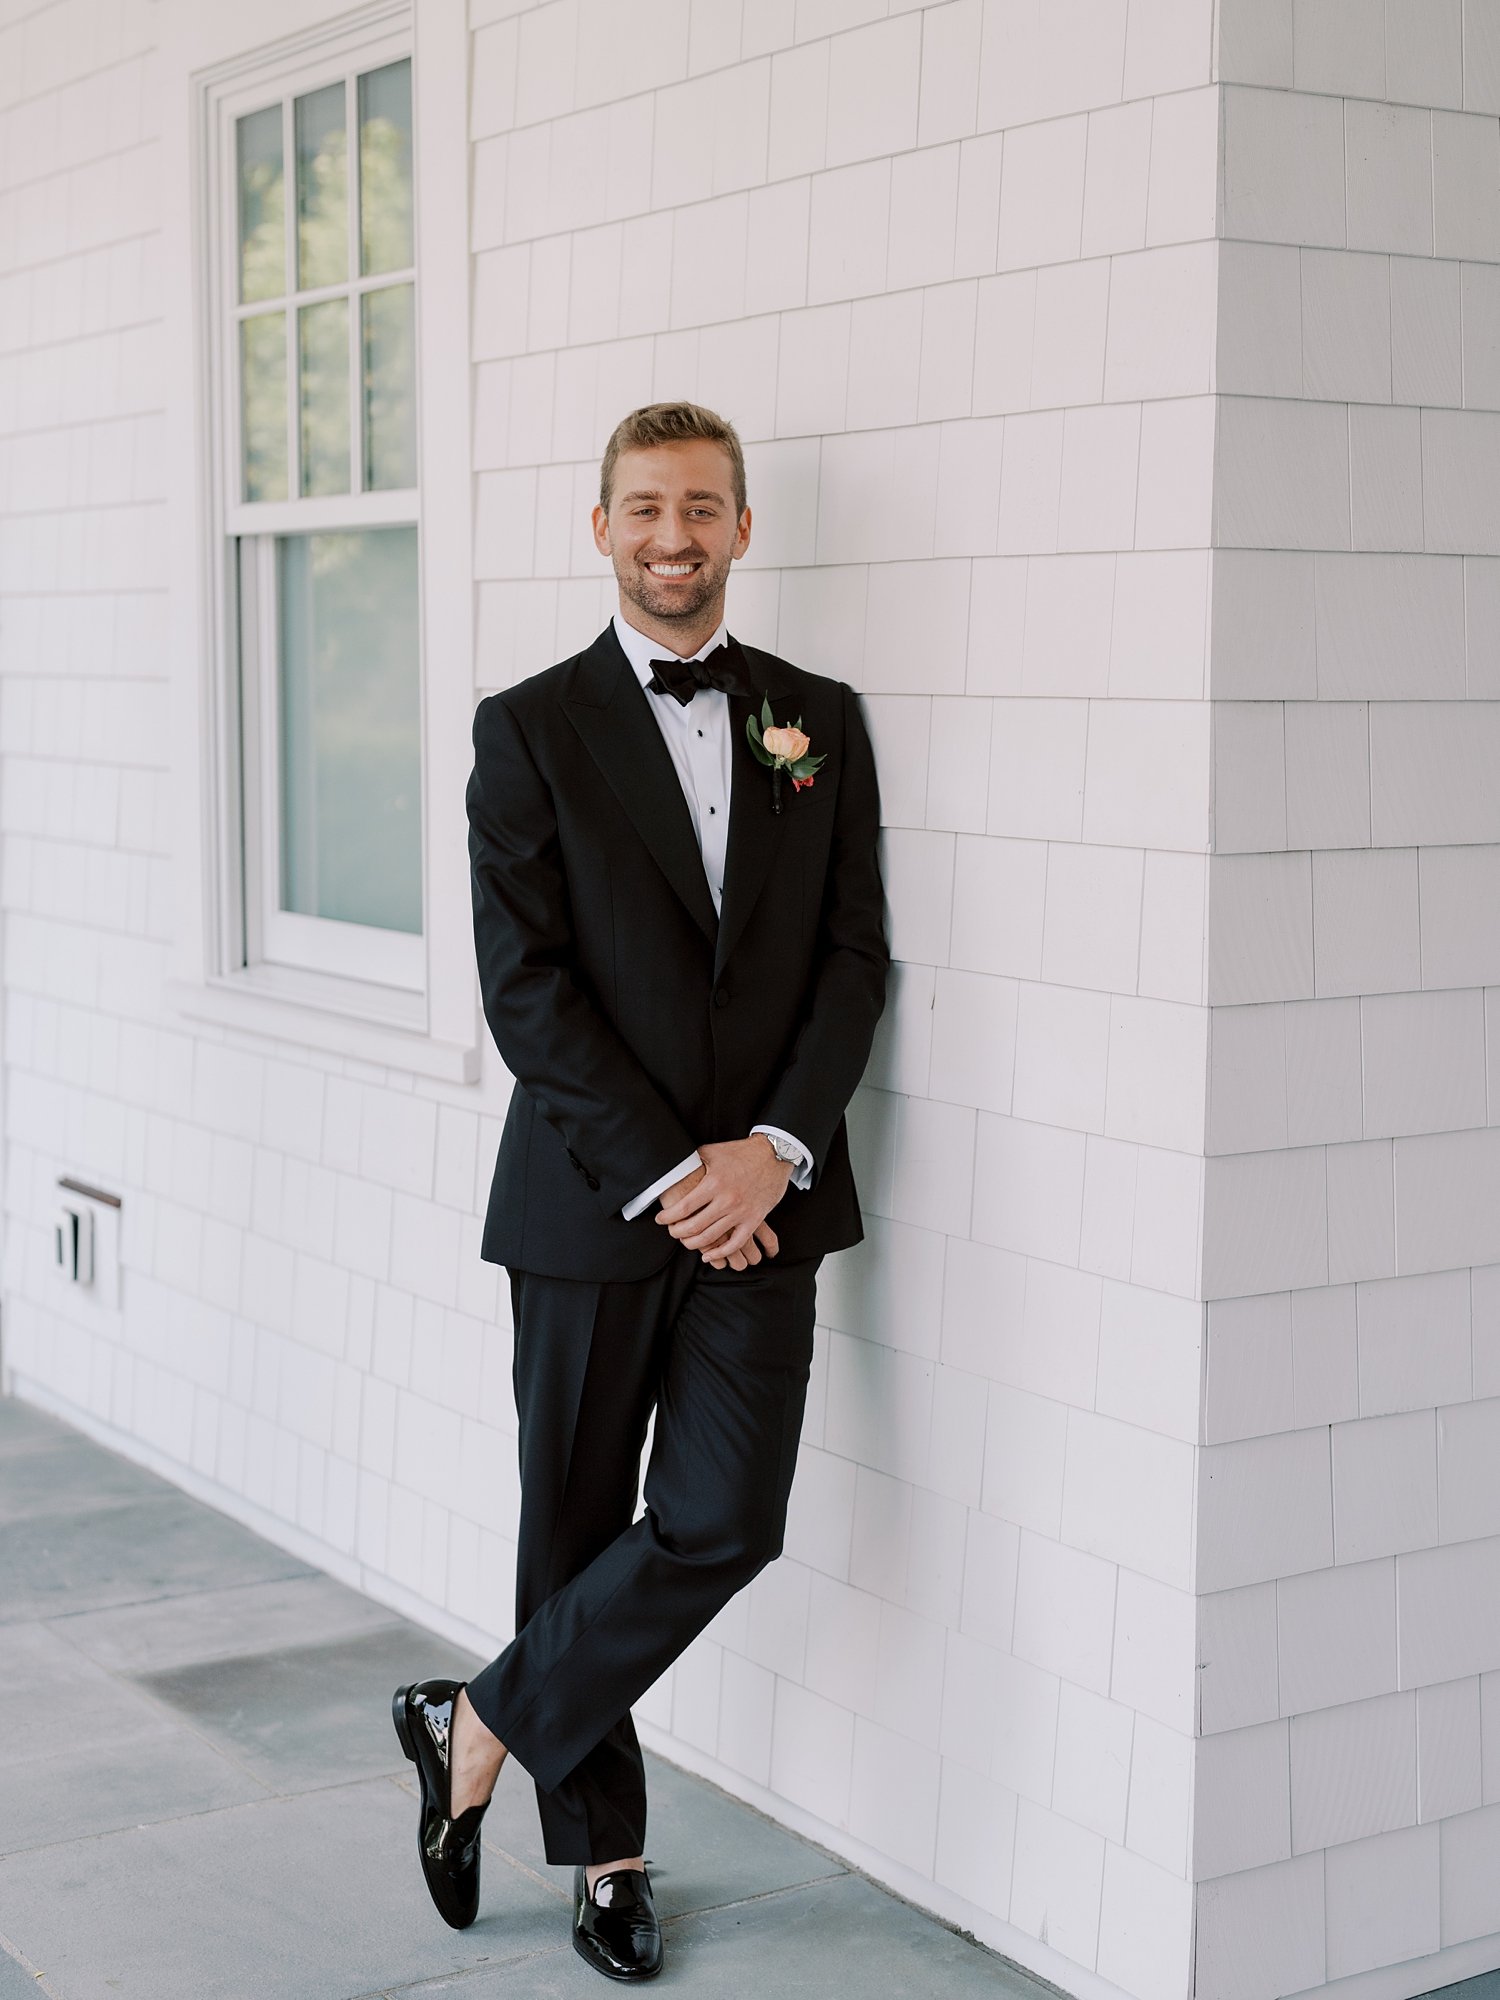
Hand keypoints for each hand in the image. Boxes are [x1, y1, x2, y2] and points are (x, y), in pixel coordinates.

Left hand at [656, 1137, 792, 1263]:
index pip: (683, 1207)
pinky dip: (720, 1253)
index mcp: (713, 1183)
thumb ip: (693, 1161)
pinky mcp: (754, 1219)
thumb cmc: (741, 1152)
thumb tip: (674, 1167)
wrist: (773, 1154)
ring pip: (712, 1237)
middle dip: (678, 1233)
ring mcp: (741, 1212)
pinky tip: (709, 1255)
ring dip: (694, 1244)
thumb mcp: (713, 1152)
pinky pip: (736, 1243)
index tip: (661, 1220)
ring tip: (686, 1242)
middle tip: (672, 1232)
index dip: (668, 1217)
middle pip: (694, 1226)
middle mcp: (726, 1200)